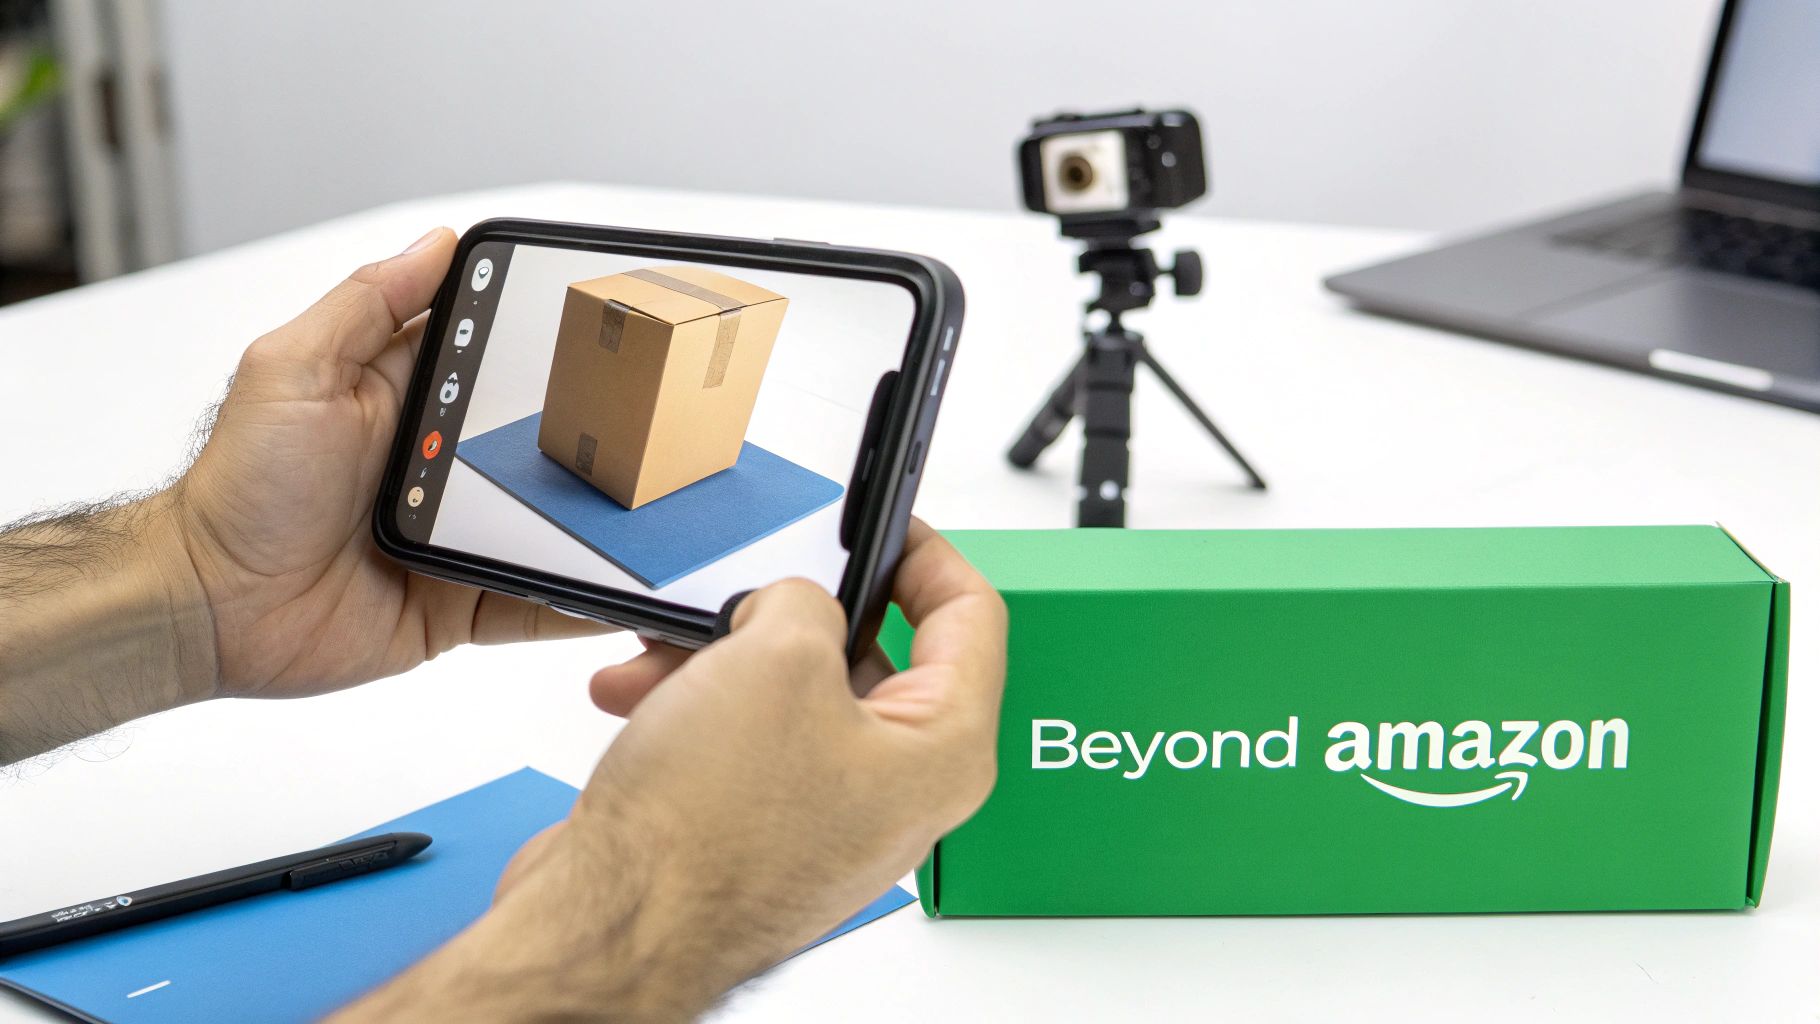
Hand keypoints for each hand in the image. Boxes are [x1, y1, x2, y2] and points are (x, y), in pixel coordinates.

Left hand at [171, 228, 604, 697]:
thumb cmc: (240, 487)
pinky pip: (534, 604)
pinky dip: (577, 603)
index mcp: (405, 397)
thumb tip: (436, 242)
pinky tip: (619, 596)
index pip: (489, 356)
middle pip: (535, 443)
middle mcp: (439, 464)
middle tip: (645, 432)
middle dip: (585, 439)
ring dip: (591, 522)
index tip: (599, 332)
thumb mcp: (292, 370)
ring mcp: (457, 535)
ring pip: (548, 524)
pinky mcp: (461, 601)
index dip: (540, 343)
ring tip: (651, 515)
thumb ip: (365, 306)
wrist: (213, 608)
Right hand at [335, 521, 1006, 1021]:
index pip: (973, 619)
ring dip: (729, 661)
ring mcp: (835, 816)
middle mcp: (899, 792)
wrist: (615, 927)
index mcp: (942, 752)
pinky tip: (645, 696)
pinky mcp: (770, 833)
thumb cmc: (707, 833)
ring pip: (798, 698)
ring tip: (673, 653)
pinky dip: (702, 708)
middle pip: (875, 658)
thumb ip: (806, 600)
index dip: (930, 555)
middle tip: (758, 592)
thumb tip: (795, 603)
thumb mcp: (776, 655)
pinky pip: (753, 742)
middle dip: (796, 615)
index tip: (894, 525)